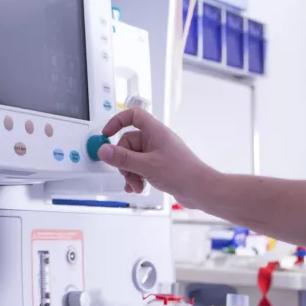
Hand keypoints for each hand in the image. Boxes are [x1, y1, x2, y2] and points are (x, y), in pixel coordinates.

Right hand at [98, 108, 217, 207]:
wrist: (201, 190)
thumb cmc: (182, 173)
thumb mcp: (146, 165)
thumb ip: (122, 158)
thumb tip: (103, 150)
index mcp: (155, 131)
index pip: (133, 115)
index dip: (117, 121)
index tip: (106, 134)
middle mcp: (155, 139)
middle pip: (128, 143)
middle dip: (124, 161)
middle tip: (127, 175)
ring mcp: (157, 153)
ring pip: (132, 158)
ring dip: (130, 172)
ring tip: (136, 185)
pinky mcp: (158, 165)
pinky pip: (139, 167)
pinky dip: (135, 177)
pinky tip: (137, 188)